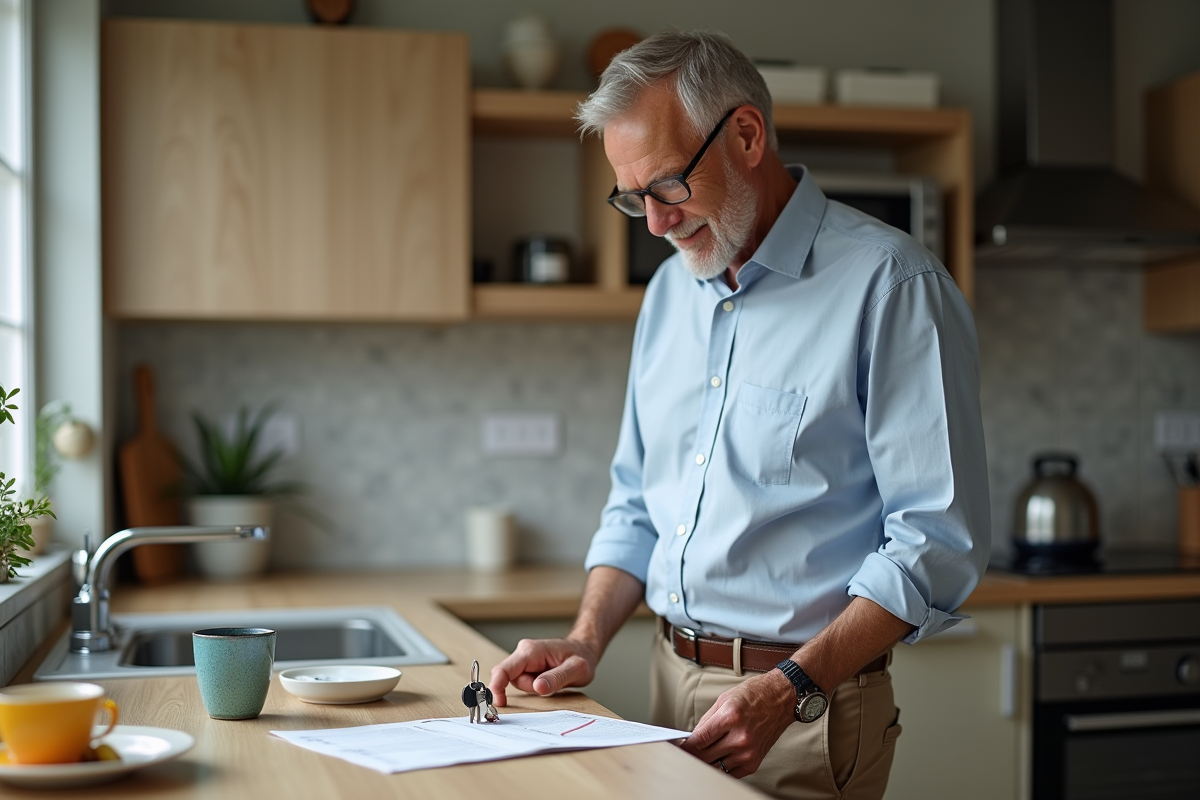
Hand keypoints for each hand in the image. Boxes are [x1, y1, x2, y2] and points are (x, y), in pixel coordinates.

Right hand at [488, 637, 599, 706]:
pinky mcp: (526, 666)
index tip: (498, 702)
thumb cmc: (581, 657)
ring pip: (518, 682)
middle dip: (529, 687)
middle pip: (511, 679)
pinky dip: (533, 686)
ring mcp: (524, 659)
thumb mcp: (576, 669)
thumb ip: (556, 678)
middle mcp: (524, 652)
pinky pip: (522, 681)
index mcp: (531, 650)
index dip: (497, 686)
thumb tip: (538, 687)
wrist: (584, 650)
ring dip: (534, 687)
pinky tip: (547, 681)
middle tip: (550, 685)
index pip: (504, 669)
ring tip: (554, 679)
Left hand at [680, 669, 794, 777]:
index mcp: (730, 717)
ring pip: (717, 766)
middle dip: (693, 754)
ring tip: (702, 754)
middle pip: (705, 756)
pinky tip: (718, 758)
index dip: (686, 746)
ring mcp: (748, 752)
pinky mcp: (754, 762)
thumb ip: (706, 721)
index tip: (680, 748)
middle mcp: (740, 737)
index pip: (699, 740)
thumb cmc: (755, 695)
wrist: (781, 699)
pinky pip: (731, 772)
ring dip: (707, 761)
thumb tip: (693, 737)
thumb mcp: (724, 700)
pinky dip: (721, 767)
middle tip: (688, 752)